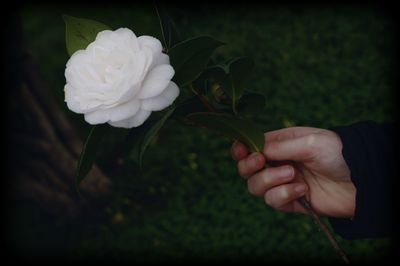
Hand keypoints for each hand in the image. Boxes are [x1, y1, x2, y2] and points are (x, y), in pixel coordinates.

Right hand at [231, 127, 355, 217]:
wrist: (362, 180)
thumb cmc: (338, 152)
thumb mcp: (308, 142)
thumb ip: (279, 147)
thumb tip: (255, 151)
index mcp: (280, 144)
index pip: (250, 147)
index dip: (241, 150)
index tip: (242, 151)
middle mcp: (278, 163)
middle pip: (246, 169)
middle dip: (250, 166)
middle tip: (262, 162)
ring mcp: (283, 182)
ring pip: (256, 187)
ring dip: (270, 181)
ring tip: (293, 175)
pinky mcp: (291, 201)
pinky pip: (274, 201)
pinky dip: (284, 195)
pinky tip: (302, 190)